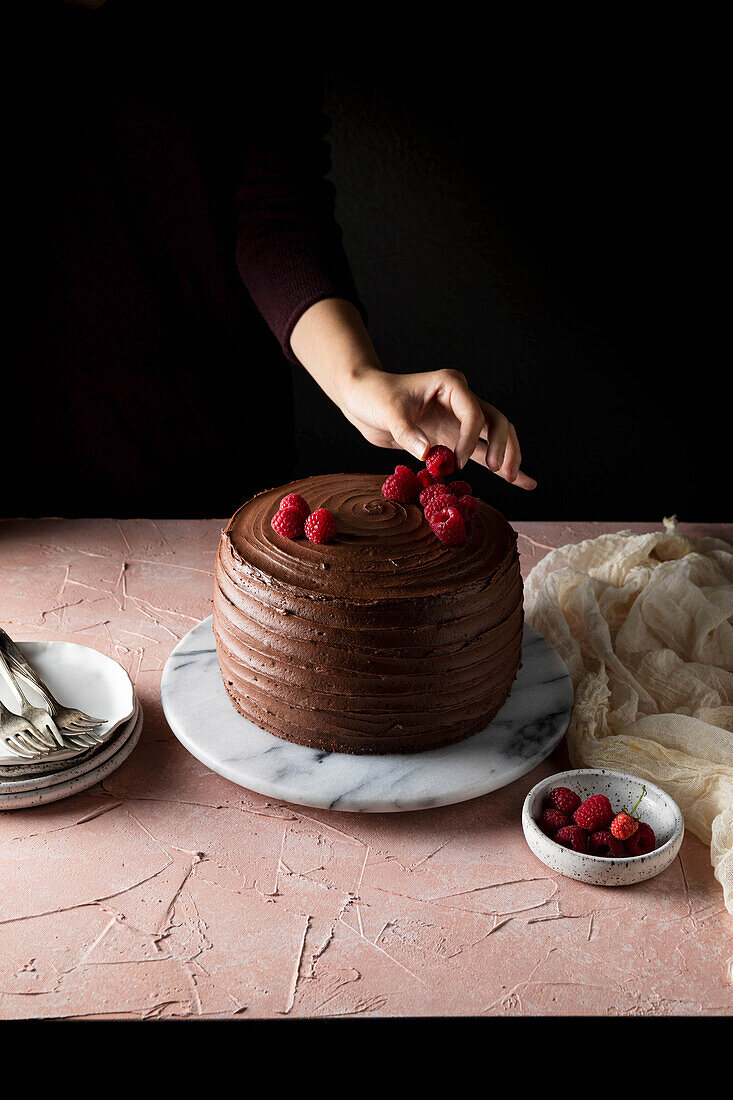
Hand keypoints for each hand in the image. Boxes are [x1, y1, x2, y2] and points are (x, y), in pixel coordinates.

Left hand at [290, 299, 535, 488]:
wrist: (362, 399)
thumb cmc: (374, 396)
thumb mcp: (388, 412)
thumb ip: (408, 433)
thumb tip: (428, 454)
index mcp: (451, 384)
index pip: (475, 413)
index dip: (471, 439)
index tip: (456, 461)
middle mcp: (461, 400)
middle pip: (496, 422)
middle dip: (502, 447)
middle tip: (500, 473)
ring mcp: (458, 420)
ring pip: (494, 436)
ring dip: (507, 456)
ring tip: (515, 480)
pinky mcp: (452, 437)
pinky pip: (479, 452)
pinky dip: (497, 465)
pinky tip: (518, 480)